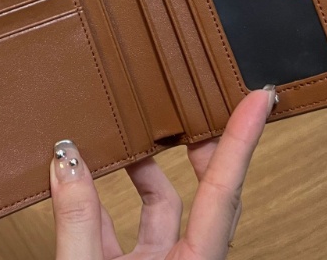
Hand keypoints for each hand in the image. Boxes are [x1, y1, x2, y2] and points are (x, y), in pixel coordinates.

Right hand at [50, 87, 275, 259]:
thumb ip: (77, 219)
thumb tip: (67, 161)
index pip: (222, 192)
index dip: (242, 140)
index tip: (258, 99)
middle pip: (208, 194)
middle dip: (202, 148)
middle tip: (198, 108)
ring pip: (162, 208)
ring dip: (142, 170)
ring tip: (125, 137)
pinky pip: (125, 228)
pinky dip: (103, 201)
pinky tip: (81, 179)